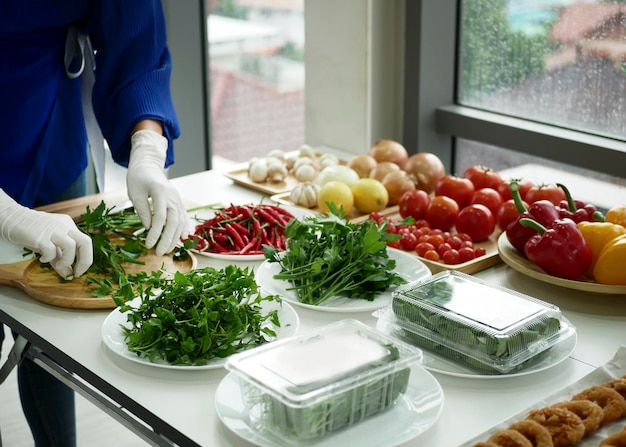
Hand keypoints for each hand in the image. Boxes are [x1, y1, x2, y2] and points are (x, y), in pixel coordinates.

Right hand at [0, 190, 92, 278]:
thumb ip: (60, 258)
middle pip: (85, 242)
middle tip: (76, 273)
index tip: (78, 271)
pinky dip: (48, 258)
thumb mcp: (50, 244)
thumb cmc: (33, 232)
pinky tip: (42, 259)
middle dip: (84, 261)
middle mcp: (64, 226)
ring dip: (66, 261)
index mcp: (69, 226)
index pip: (86, 242)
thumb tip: (68, 275)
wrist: (12, 218)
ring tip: (56, 265)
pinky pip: (50, 250)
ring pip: (71, 246)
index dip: (86, 259)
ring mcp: (53, 230)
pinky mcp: (40, 236)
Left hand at [126, 129, 186, 254]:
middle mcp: (173, 196)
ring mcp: (178, 199)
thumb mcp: (134, 193)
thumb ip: (142, 210)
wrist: (149, 165)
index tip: (148, 245)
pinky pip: (184, 217)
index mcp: (160, 192)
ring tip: (168, 250)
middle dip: (167, 239)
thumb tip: (149, 228)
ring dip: (175, 237)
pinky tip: (183, 239)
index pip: (160, 217)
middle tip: (160, 253)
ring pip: (181, 221)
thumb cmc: (138, 178)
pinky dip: (184, 228)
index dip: (155, 233)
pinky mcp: (179, 202)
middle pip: (174, 222)